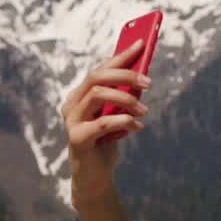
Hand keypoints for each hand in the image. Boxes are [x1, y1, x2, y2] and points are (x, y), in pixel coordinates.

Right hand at [61, 39, 151, 205]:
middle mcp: (72, 104)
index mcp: (80, 95)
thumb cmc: (106, 142)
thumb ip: (123, 97)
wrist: (95, 176)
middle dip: (125, 74)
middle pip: (97, 77)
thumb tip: (143, 76)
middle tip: (149, 81)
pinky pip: (103, 123)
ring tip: (144, 110)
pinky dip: (125, 122)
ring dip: (126, 99)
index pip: (100, 68)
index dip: (121, 56)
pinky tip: (138, 127)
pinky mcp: (77, 138)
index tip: (142, 44)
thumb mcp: (116, 115)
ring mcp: (72, 120)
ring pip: (98, 94)